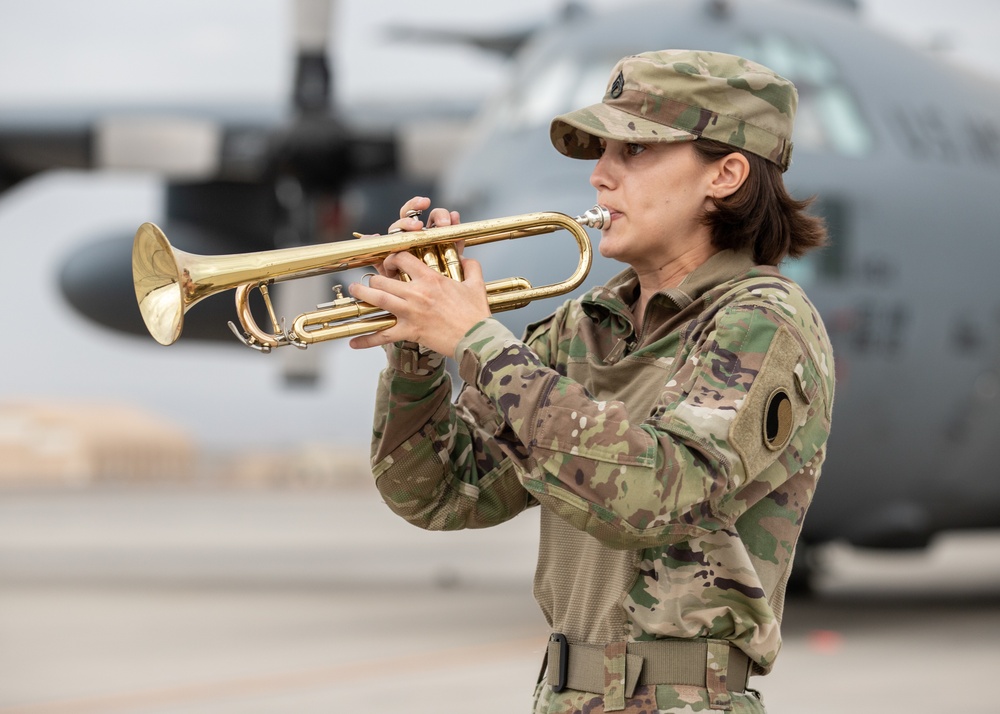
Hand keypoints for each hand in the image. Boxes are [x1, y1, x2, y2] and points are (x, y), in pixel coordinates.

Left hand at [347, 197, 490, 354]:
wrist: (477, 338)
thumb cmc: (477, 314)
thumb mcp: (476, 285)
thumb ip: (471, 267)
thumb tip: (466, 259)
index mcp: (431, 278)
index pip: (402, 258)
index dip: (391, 257)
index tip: (390, 262)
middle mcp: (417, 293)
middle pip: (383, 278)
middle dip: (373, 278)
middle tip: (369, 280)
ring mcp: (411, 312)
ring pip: (377, 299)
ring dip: (362, 294)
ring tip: (355, 291)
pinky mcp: (410, 332)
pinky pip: (383, 336)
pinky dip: (367, 340)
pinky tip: (353, 343)